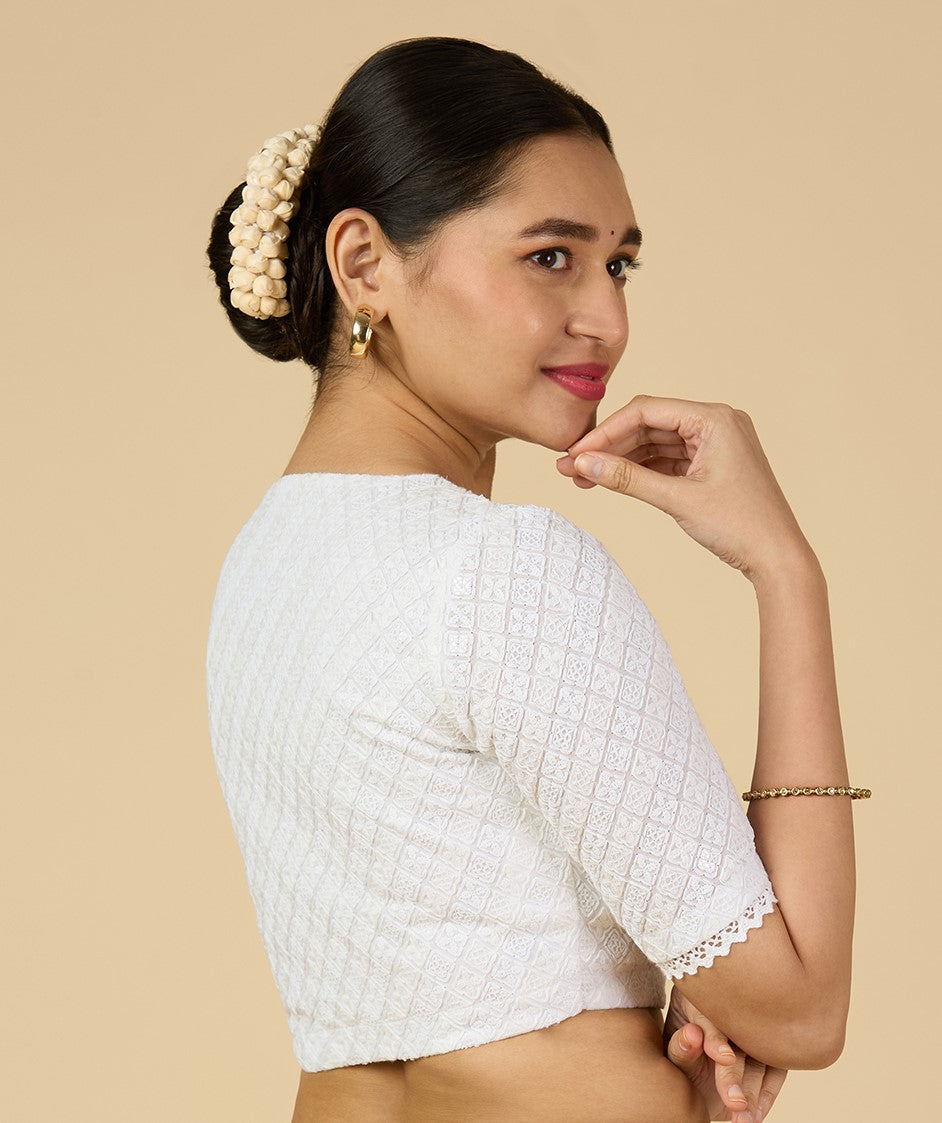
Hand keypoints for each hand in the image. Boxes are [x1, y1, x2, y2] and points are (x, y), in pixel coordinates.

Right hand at [555, 394, 814, 582]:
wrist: (778, 559)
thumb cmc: (741, 526)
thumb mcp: (677, 500)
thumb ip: (627, 479)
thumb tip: (583, 464)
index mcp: (715, 418)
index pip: (646, 411)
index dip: (605, 432)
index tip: (576, 454)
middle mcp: (716, 423)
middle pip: (648, 425)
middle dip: (609, 447)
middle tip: (571, 468)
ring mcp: (715, 444)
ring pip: (654, 444)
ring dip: (621, 460)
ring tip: (585, 480)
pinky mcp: (712, 465)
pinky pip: (667, 460)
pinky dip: (641, 471)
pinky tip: (613, 482)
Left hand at [663, 985, 786, 1121]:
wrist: (694, 1043)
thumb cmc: (681, 1043)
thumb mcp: (673, 1043)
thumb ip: (680, 1045)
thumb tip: (692, 1035)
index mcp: (705, 999)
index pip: (713, 1017)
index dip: (717, 1037)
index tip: (724, 1057)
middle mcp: (735, 1008)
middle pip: (740, 1041)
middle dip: (737, 1075)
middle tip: (735, 1104)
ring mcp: (756, 1027)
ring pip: (761, 1059)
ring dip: (755, 1092)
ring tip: (745, 1119)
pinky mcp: (770, 1046)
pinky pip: (775, 1071)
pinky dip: (767, 1094)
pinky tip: (756, 1114)